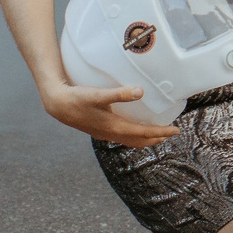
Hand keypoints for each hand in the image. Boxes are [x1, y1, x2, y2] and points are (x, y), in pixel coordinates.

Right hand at [39, 80, 178, 147]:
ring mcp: (104, 133)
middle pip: (139, 140)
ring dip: (144, 138)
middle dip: (155, 138)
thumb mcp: (98, 95)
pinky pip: (121, 135)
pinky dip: (132, 134)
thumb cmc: (76, 99)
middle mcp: (111, 133)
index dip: (161, 132)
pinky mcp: (99, 129)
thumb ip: (119, 93)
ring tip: (156, 133)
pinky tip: (131, 126)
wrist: (57, 105)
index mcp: (114, 127)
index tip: (176, 130)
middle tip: (170, 133)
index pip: (143, 133)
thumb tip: (140, 91)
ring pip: (129, 140)